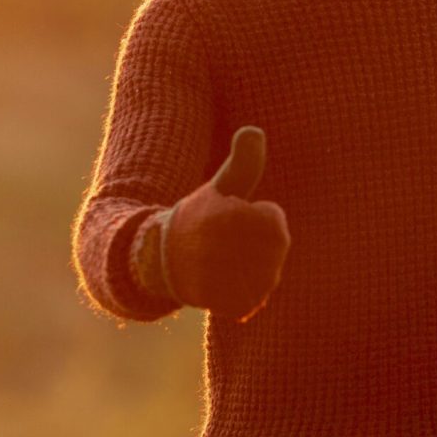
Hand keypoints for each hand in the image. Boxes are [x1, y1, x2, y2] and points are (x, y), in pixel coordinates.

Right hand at [164, 125, 290, 321]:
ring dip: (255, 268)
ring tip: (225, 260)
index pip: (273, 218)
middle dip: (259, 243)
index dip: (255, 214)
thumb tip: (255, 129)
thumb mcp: (219, 187)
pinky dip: (246, 292)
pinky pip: (258, 297)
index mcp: (227, 217)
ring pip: (271, 273)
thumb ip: (243, 162)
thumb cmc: (198, 218)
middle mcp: (226, 251)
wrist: (160, 260)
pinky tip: (224, 281)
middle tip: (228, 241)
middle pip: (276, 247)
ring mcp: (228, 282)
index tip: (229, 217)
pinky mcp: (230, 306)